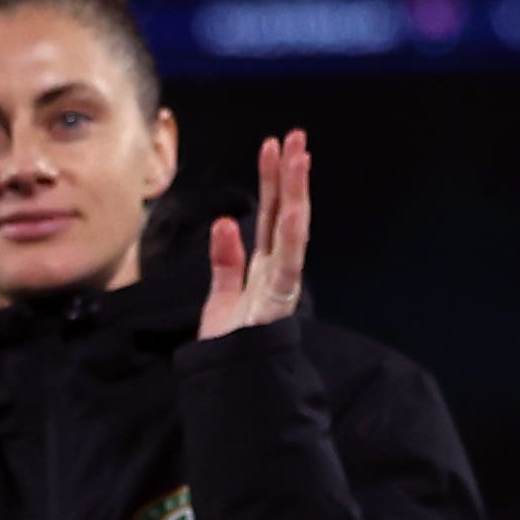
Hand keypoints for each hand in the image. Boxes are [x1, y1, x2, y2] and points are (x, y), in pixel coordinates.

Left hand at [196, 130, 310, 338]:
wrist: (231, 383)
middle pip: (286, 213)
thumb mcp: (221, 297)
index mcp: (265, 266)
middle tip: (294, 136)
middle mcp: (278, 269)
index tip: (272, 147)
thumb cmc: (230, 344)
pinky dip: (293, 234)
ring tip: (299, 157)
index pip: (271, 214)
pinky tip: (295, 207)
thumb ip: (225, 260)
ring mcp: (282, 283)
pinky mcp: (280, 300)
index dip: (272, 181)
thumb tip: (224, 223)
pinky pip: (288, 263)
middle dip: (290, 175)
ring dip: (296, 192)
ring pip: (293, 230)